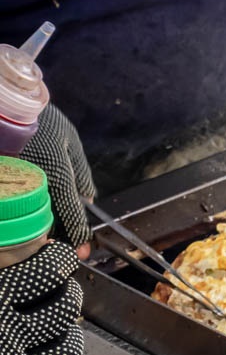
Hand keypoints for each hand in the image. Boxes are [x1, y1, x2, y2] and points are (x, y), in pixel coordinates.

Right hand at [0, 242, 84, 354]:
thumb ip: (6, 259)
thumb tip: (48, 239)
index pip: (47, 270)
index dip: (58, 259)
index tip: (56, 255)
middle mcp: (2, 332)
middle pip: (64, 309)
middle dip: (67, 298)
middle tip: (56, 294)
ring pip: (67, 351)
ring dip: (69, 340)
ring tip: (57, 333)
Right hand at [21, 105, 96, 258]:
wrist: (7, 101)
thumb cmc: (41, 118)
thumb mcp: (70, 141)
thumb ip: (81, 173)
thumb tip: (88, 199)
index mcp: (56, 170)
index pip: (70, 210)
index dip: (78, 234)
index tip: (83, 253)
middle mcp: (32, 179)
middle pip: (44, 218)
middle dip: (54, 235)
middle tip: (64, 248)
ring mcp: (12, 180)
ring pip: (25, 213)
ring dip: (35, 226)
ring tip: (43, 235)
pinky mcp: (2, 177)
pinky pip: (11, 200)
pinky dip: (19, 209)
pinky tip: (24, 213)